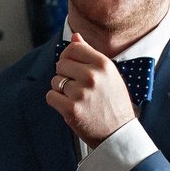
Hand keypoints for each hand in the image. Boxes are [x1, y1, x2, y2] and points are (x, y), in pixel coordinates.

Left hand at [46, 32, 136, 146]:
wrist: (118, 134)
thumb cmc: (113, 103)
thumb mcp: (109, 75)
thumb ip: (90, 54)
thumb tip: (75, 36)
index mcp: (104, 65)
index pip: (72, 48)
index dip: (67, 57)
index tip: (71, 67)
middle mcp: (93, 76)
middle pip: (61, 64)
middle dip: (64, 74)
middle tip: (76, 87)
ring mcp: (81, 93)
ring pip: (55, 81)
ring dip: (61, 90)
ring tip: (77, 99)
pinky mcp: (71, 109)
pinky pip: (51, 96)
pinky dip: (56, 101)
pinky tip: (70, 106)